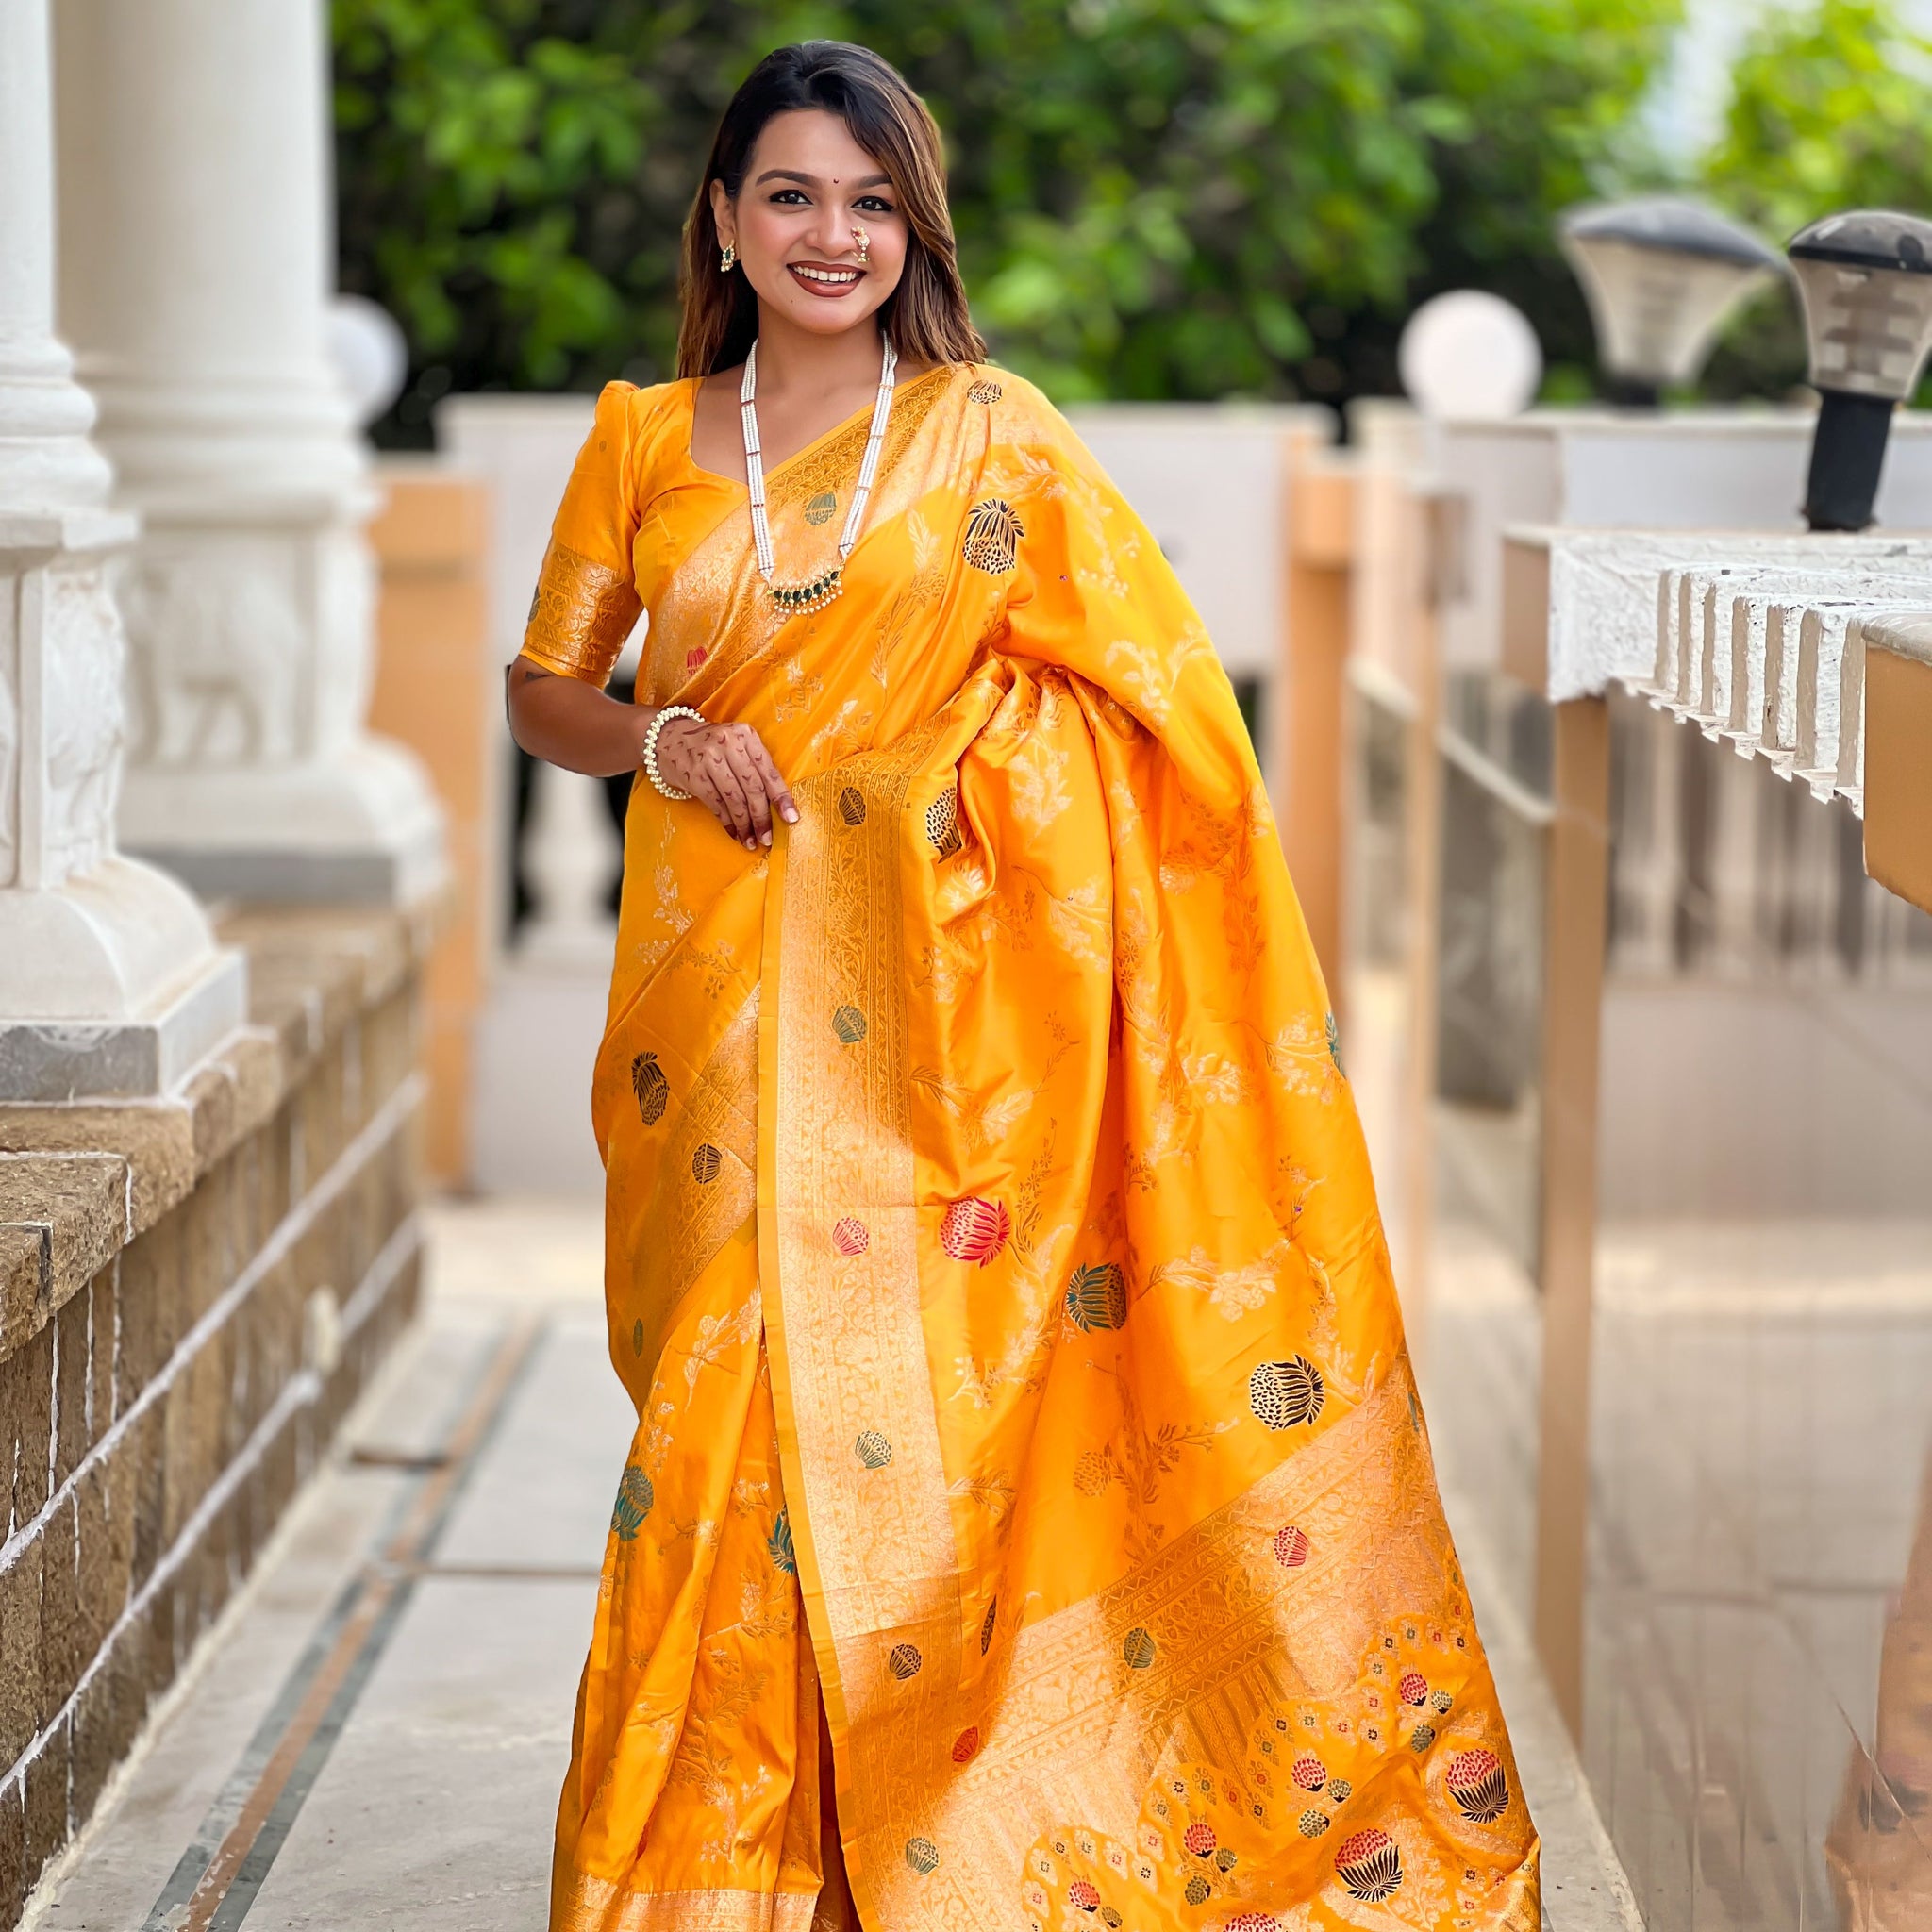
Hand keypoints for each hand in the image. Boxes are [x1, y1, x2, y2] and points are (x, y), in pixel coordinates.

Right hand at [652, 714, 797, 849]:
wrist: (669, 738)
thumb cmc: (712, 746)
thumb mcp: (736, 745)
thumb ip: (755, 766)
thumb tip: (777, 806)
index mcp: (746, 735)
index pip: (769, 770)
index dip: (781, 797)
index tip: (791, 818)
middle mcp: (728, 743)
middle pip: (752, 787)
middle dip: (762, 817)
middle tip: (767, 838)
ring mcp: (709, 758)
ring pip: (734, 798)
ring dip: (744, 824)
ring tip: (751, 841)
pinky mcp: (694, 775)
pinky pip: (716, 804)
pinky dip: (727, 822)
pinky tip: (734, 833)